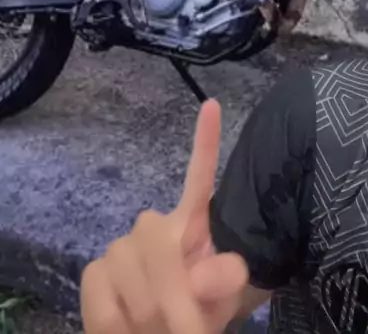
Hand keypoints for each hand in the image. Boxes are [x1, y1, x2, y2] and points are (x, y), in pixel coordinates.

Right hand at [80, 99, 248, 333]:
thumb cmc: (197, 315)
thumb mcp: (222, 301)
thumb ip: (224, 280)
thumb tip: (224, 268)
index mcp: (192, 225)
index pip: (200, 179)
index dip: (206, 142)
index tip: (212, 104)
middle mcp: (154, 227)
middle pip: (156, 237)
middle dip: (173, 293)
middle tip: (187, 329)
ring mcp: (121, 249)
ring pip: (129, 272)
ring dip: (149, 317)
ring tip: (160, 331)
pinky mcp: (95, 274)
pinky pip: (105, 298)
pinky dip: (119, 326)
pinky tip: (130, 331)